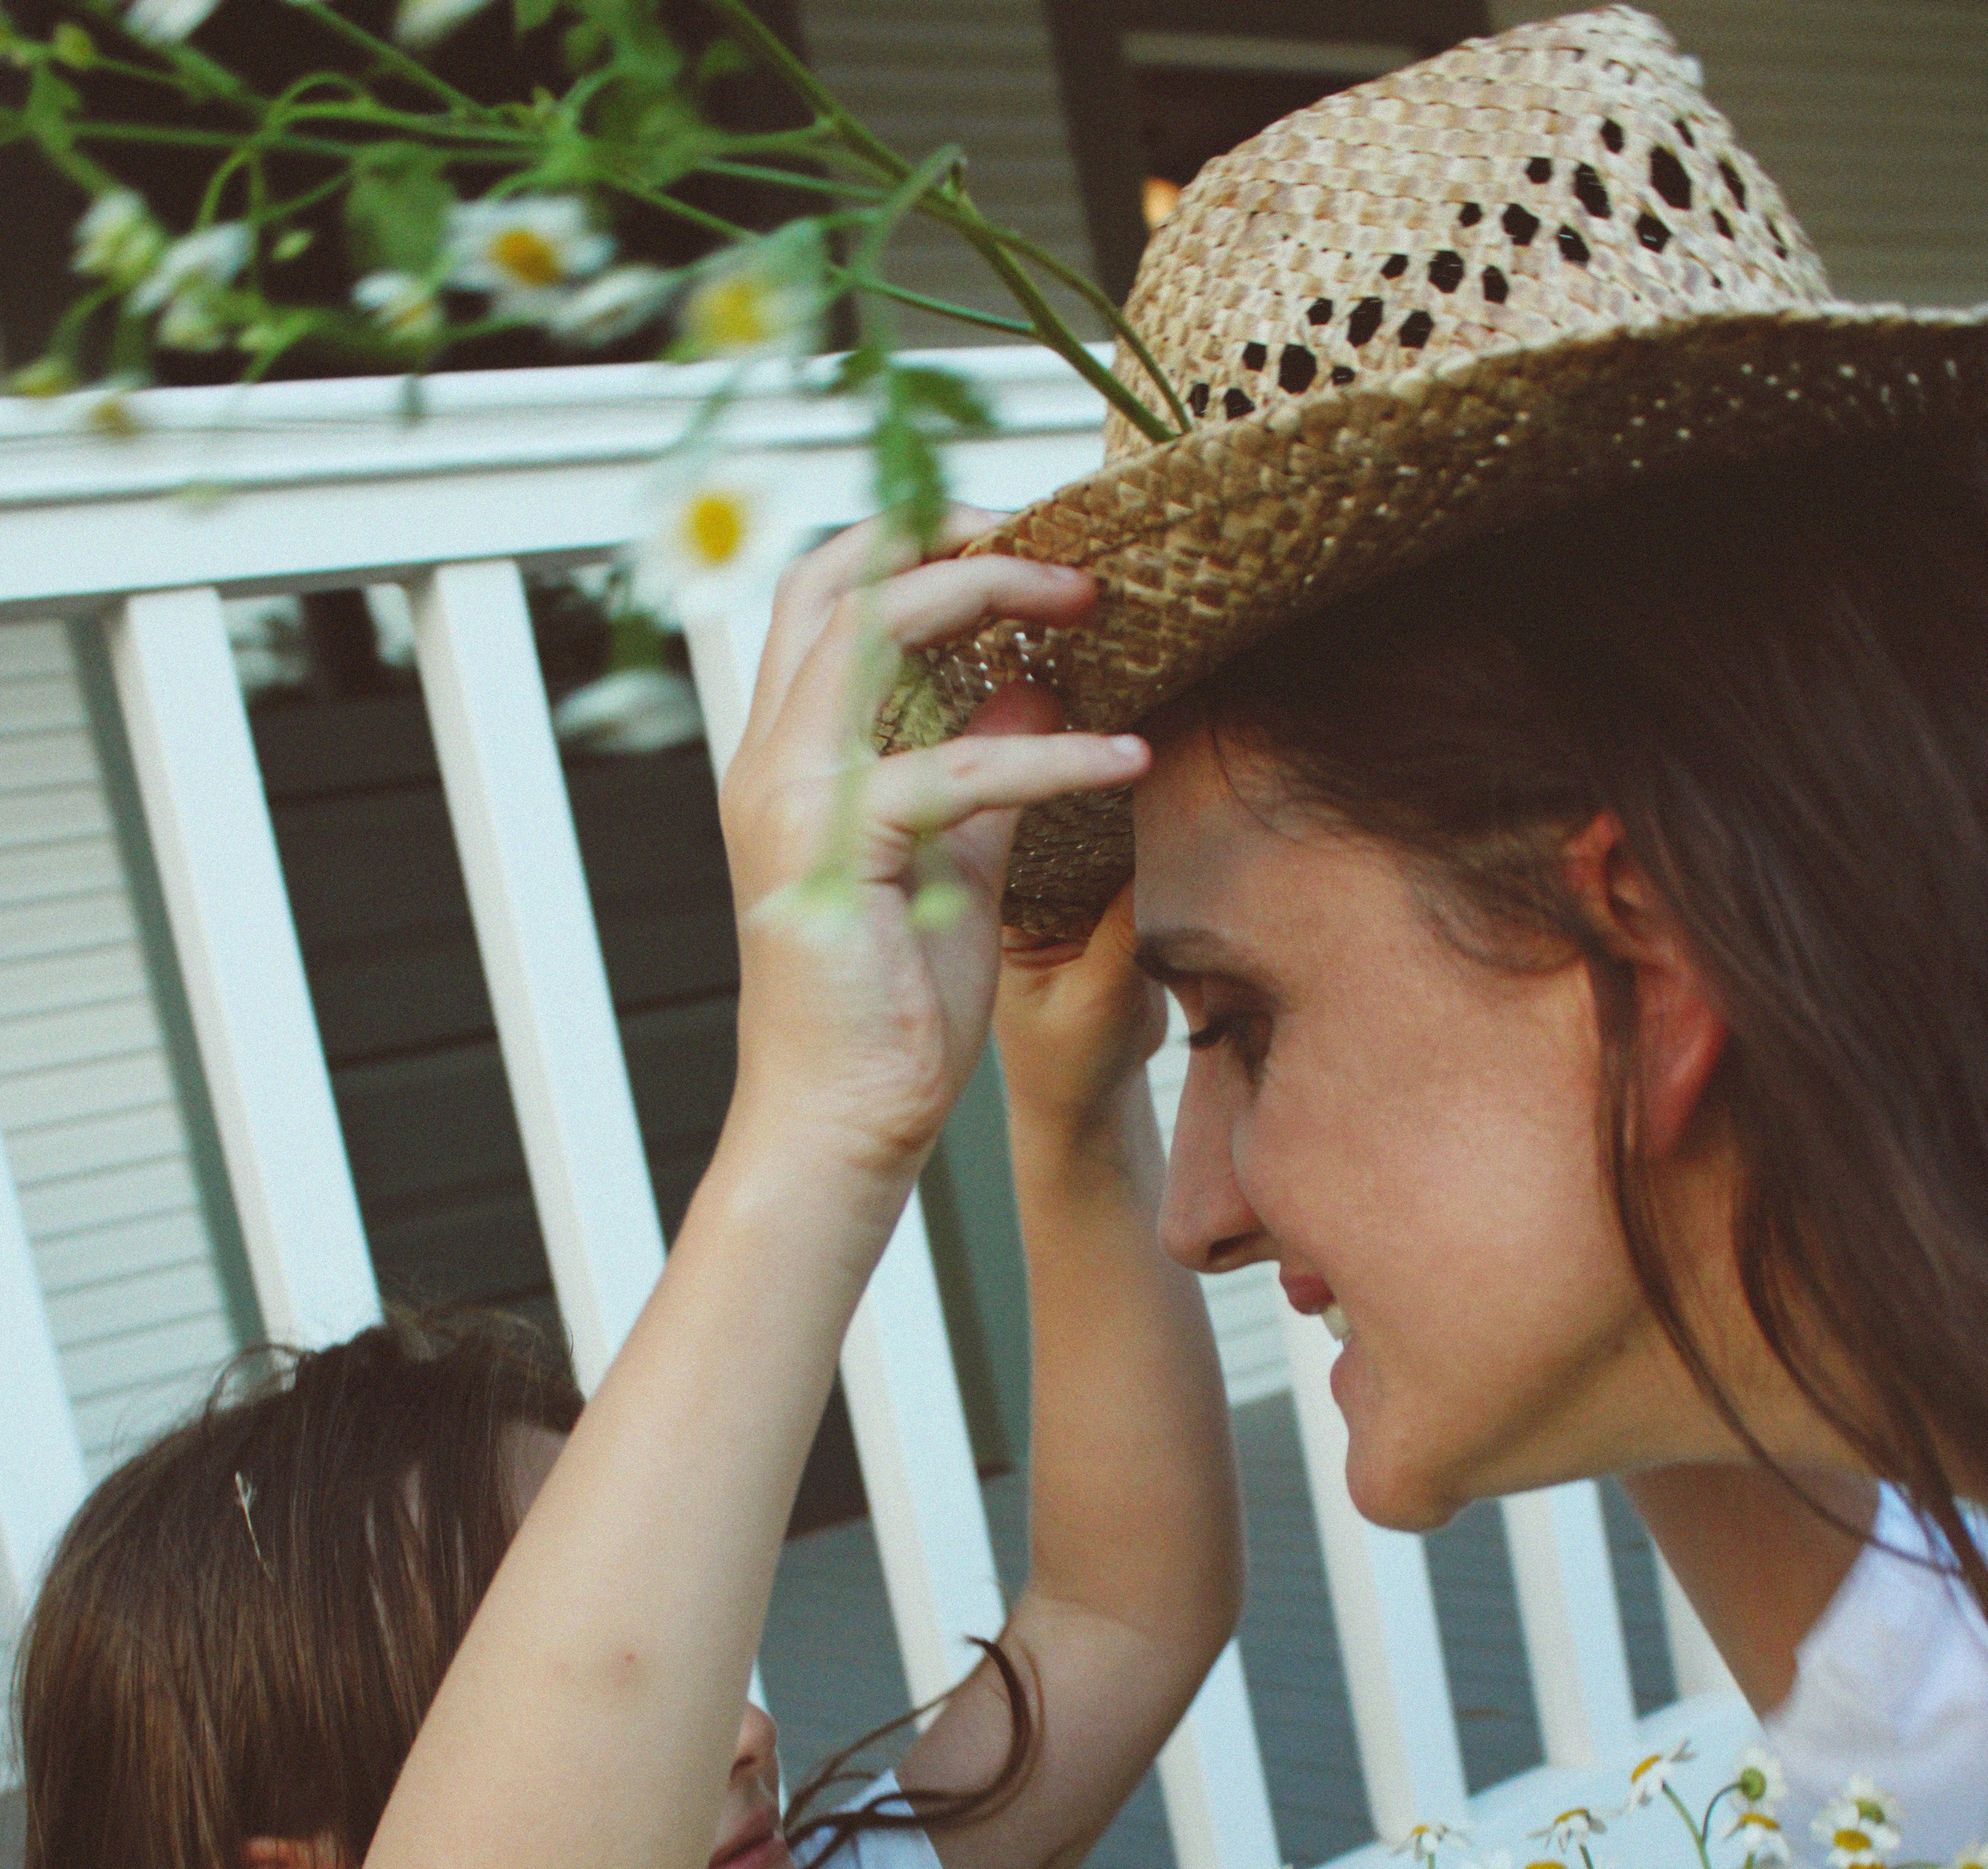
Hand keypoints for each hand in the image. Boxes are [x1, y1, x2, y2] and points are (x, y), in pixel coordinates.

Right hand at [718, 509, 1148, 1185]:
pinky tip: (1126, 759)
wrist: (842, 1122)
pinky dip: (1051, 755)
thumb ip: (983, 769)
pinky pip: (960, 767)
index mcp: (785, 759)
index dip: (912, 542)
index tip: (1016, 538)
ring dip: (991, 595)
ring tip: (1092, 605)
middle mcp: (769, 761)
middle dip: (947, 534)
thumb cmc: (892, 1011)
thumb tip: (1035, 686)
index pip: (825, 599)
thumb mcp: (953, 864)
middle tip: (1060, 544)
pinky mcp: (839, 850)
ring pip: (876, 630)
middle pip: (837, 580)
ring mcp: (789, 798)